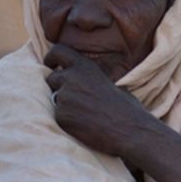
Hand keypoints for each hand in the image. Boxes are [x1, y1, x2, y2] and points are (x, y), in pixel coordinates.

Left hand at [45, 45, 163, 159]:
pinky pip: (58, 116)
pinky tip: (84, 125)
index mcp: (85, 67)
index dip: (51, 57)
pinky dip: (67, 121)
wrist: (130, 130)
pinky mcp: (61, 116)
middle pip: (51, 78)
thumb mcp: (111, 83)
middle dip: (58, 88)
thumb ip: (92, 79)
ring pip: (55, 99)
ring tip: (85, 115)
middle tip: (74, 100)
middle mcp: (71, 78)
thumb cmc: (127, 109)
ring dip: (65, 106)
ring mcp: (64, 97)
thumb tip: (84, 82)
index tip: (50, 64)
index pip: (58, 51)